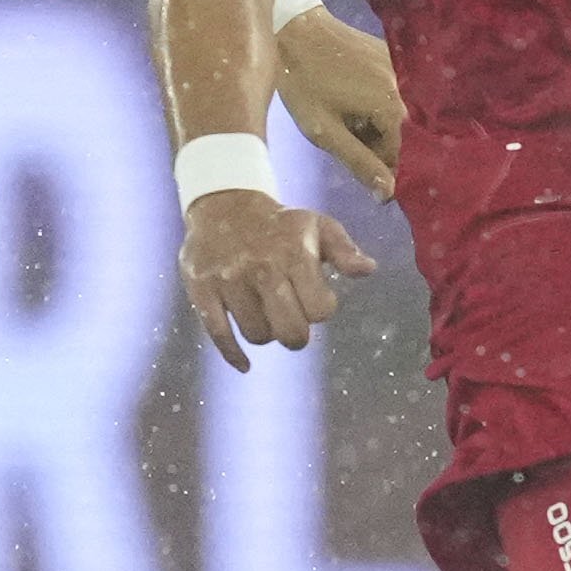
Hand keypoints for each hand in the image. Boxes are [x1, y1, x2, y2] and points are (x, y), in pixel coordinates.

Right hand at [181, 188, 379, 368]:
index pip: (320, 310)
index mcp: (294, 255)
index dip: (321, 310)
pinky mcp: (201, 289)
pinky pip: (219, 334)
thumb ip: (345, 251)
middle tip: (292, 322)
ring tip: (266, 312)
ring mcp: (228, 280)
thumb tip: (368, 270)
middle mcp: (261, 269)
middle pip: (290, 332)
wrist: (224, 205)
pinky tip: (246, 365)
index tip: (314, 298)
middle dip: (297, 334)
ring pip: (257, 335)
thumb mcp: (319, 227)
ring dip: (266, 333)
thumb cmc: (281, 225)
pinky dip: (233, 355)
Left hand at [274, 10, 403, 200]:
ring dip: (379, 124)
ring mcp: (403, 69)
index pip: (402, 157)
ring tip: (347, 115)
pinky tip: (355, 96)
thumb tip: (388, 193)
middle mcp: (408, 89)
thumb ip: (359, 162)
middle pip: (404, 135)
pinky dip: (380, 102)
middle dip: (380, 145)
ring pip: (400, 114)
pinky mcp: (395, 56)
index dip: (381, 169)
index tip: (360, 170)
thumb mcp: (324, 131)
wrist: (295, 29)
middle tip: (346, 137)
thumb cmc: (304, 83)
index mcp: (393, 109)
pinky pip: (397, 92)